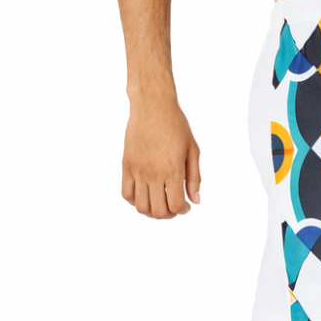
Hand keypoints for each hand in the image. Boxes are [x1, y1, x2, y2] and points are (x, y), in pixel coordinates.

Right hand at [122, 93, 200, 218]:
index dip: (183, 210)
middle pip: (158, 211)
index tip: (186, 205)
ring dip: (151, 210)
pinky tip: (145, 194)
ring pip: (141, 206)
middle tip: (173, 206)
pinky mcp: (126, 165)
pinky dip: (135, 201)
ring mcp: (138, 170)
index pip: (175, 206)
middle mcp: (153, 172)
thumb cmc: (175, 124)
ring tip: (159, 202)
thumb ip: (194, 178)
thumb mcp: (193, 150)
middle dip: (168, 214)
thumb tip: (195, 200)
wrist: (152, 105)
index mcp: (172, 169)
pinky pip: (126, 193)